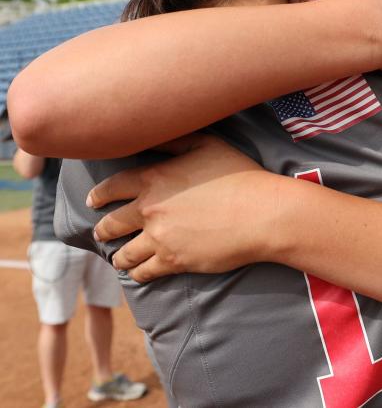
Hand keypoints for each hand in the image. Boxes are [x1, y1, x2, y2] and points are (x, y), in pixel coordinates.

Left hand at [89, 134, 272, 281]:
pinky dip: (138, 273)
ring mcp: (160, 239)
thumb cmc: (240, 175)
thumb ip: (175, 141)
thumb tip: (154, 133)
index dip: (99, 195)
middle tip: (103, 233)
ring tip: (119, 258)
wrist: (262, 214)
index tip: (93, 201)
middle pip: (111, 224)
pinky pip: (143, 273)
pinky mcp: (174, 262)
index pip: (111, 188)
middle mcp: (149, 210)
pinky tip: (139, 272)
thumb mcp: (208, 145)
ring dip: (118, 256)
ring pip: (124, 254)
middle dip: (103, 229)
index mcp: (154, 180)